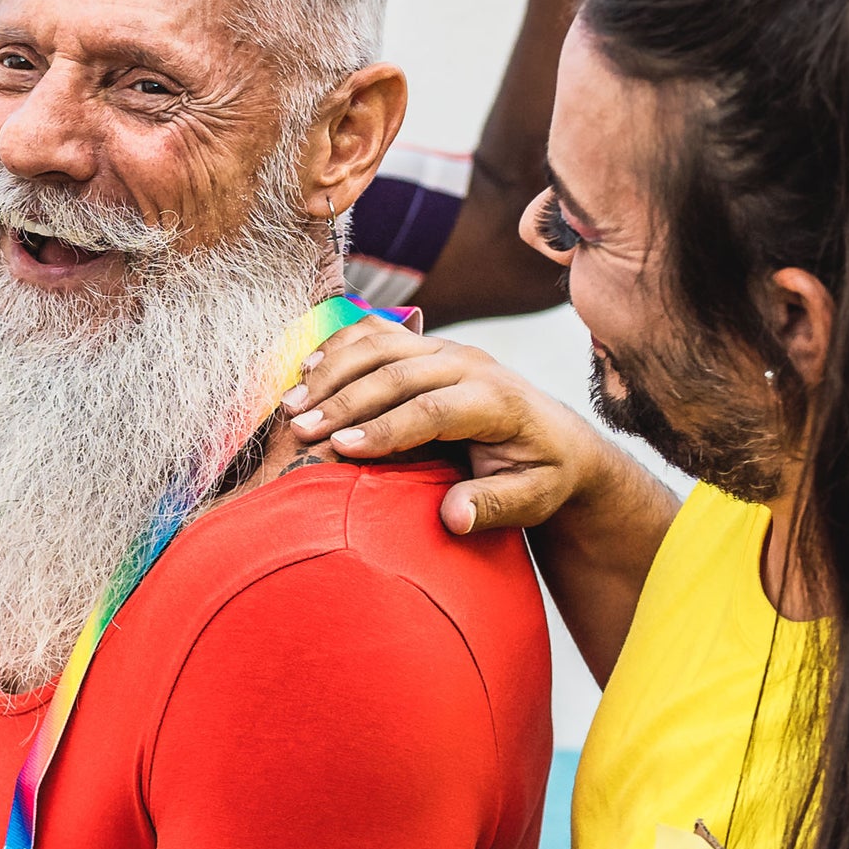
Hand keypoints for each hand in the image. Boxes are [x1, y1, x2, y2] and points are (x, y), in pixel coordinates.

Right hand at [280, 317, 639, 533]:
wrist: (557, 439)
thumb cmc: (540, 475)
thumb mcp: (533, 500)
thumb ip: (495, 506)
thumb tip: (453, 516)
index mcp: (497, 400)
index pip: (431, 409)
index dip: (383, 427)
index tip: (339, 449)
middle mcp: (470, 364)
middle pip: (396, 373)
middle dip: (343, 401)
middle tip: (299, 428)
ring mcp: (445, 348)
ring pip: (380, 346)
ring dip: (331, 372)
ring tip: (290, 405)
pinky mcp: (426, 344)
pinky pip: (376, 332)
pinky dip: (338, 346)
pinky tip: (306, 370)